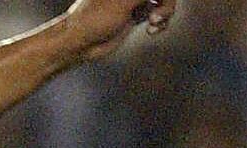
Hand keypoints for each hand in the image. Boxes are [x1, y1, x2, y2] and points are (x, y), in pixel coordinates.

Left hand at [51, 0, 176, 62]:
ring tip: (154, 22)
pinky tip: (153, 29)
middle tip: (158, 14)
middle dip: (166, 1)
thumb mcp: (124, 1)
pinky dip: (161, 21)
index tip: (157, 2)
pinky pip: (159, 13)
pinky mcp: (136, 14)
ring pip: (163, 0)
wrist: (80, 44)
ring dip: (166, 10)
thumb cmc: (94, 20)